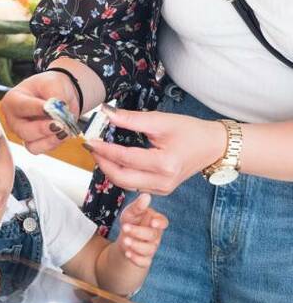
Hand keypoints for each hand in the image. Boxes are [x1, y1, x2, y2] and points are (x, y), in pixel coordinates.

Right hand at [1, 71, 79, 153]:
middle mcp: (14, 119)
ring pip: (32, 144)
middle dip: (44, 128)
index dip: (37, 109)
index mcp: (12, 100)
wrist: (61, 95)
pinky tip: (63, 134)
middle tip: (60, 123)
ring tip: (65, 128)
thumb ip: (55, 96)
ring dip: (50, 138)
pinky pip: (40, 149)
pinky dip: (53, 143)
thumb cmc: (51, 86)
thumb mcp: (54, 83)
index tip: (50, 109)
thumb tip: (58, 109)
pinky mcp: (33, 142)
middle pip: (23, 130)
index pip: (22, 107)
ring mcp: (22, 132)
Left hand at [85, 106, 225, 194]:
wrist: (213, 146)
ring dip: (110, 169)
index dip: (104, 150)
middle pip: (121, 178)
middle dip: (102, 163)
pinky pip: (134, 185)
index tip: (89, 140)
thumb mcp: (161, 121)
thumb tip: (106, 113)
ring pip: (126, 184)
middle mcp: (162, 182)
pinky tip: (115, 160)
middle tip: (92, 147)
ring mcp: (162, 189)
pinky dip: (122, 173)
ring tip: (101, 152)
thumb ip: (131, 119)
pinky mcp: (161, 190)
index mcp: (164, 164)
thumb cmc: (191, 131)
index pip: (125, 158)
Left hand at [115, 193, 167, 267]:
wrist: (124, 241)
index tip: (152, 222)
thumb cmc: (131, 222)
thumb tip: (146, 196)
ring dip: (136, 245)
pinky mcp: (145, 259)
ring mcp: (151, 248)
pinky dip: (136, 258)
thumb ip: (138, 206)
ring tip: (125, 240)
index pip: (163, 222)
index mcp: (154, 221)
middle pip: (152, 235)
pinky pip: (144, 261)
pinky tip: (127, 253)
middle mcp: (155, 236)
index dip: (160, 223)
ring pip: (149, 249)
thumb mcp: (130, 212)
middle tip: (125, 227)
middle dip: (139, 232)